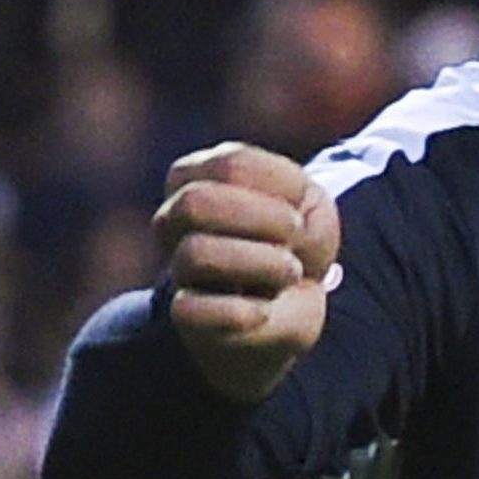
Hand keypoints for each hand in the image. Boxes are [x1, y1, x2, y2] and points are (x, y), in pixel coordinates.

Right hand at [155, 144, 338, 404]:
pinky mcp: (186, 314)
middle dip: (264, 220)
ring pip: (197, 254)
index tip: (300, 205)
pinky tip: (264, 310)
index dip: (282, 186)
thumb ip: (286, 185)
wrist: (297, 298)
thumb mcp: (305, 197)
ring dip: (263, 264)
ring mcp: (176, 266)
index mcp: (194, 176)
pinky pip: (192, 311)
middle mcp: (172, 219)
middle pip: (196, 203)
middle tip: (294, 234)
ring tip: (290, 272)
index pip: (231, 165)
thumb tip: (274, 215)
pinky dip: (242, 312)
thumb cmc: (295, 237)